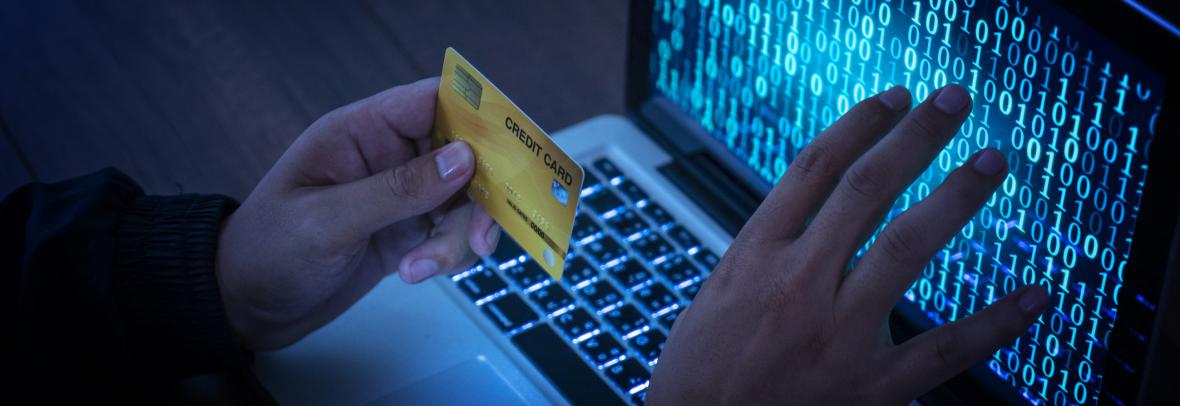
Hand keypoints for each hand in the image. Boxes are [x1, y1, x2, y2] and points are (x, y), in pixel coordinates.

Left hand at [216, 78, 498, 349]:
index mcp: (362, 132)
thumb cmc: (267, 251)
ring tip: (424, 268)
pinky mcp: (407, 233)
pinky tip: (417, 274)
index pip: (432, 101)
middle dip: (480, 195)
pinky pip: (451, 235)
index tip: (510, 146)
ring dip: (460, 237)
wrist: (244, 308)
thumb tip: (464, 160)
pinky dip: (447, 256)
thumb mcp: (330, 220)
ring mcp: (400, 197)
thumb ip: (398, 189)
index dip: (477, 115)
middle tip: (483, 235)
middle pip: (464, 156)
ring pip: (464, 202)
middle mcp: (388, 157)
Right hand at [647, 85, 1048, 403]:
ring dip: (955, 197)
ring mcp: (836, 333)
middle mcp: (796, 283)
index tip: (894, 100)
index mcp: (753, 257)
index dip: (860, 126)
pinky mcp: (869, 386)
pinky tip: (1033, 297)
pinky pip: (945, 349)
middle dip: (915, 138)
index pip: (814, 170)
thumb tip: (811, 213)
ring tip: (990, 162)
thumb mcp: (716, 295)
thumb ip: (766, 253)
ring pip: (906, 246)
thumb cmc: (699, 374)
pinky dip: (996, 323)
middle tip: (953, 102)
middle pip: (866, 189)